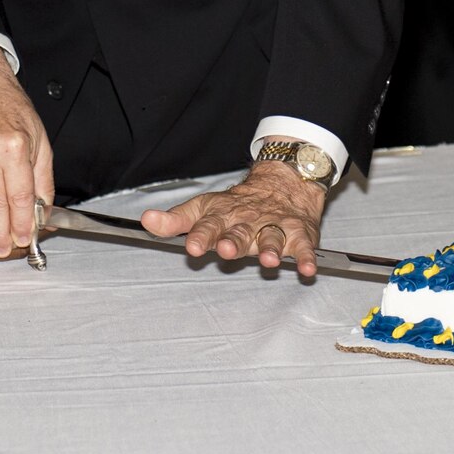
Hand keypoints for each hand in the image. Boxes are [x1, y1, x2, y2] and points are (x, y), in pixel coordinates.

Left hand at [141, 161, 327, 277]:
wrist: (282, 184)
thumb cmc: (237, 205)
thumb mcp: (203, 209)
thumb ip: (175, 221)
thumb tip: (146, 221)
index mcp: (223, 216)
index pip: (209, 225)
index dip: (200, 235)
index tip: (191, 246)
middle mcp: (248, 222)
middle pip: (240, 232)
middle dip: (234, 241)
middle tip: (226, 249)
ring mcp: (274, 227)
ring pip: (272, 237)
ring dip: (270, 248)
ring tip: (268, 259)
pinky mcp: (299, 235)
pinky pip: (304, 247)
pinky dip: (307, 258)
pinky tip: (307, 269)